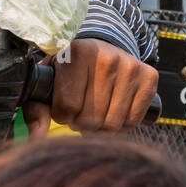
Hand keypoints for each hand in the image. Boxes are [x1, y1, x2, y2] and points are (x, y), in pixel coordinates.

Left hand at [22, 38, 157, 135]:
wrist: (103, 46)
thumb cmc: (71, 68)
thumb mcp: (49, 81)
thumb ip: (36, 109)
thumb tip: (36, 140)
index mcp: (77, 52)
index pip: (67, 107)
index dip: (63, 115)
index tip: (64, 106)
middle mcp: (106, 57)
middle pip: (91, 118)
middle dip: (82, 122)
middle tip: (81, 111)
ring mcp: (130, 66)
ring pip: (112, 123)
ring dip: (101, 126)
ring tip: (96, 111)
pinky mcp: (149, 76)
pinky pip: (133, 120)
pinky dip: (122, 124)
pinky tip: (114, 110)